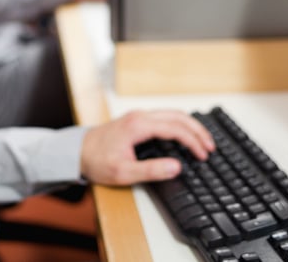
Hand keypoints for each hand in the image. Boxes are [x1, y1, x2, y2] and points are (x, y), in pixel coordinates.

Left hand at [79, 109, 214, 184]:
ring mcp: (139, 116)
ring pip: (173, 114)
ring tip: (203, 141)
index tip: (203, 155)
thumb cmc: (97, 161)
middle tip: (211, 146)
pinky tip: (185, 135)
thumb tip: (177, 167)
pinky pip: (165, 117)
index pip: (175, 129)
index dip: (193, 142)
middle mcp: (140, 116)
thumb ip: (152, 170)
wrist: (77, 152)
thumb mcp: (124, 172)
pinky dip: (180, 124)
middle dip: (198, 130)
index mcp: (138, 126)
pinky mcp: (137, 120)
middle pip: (178, 116)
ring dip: (190, 126)